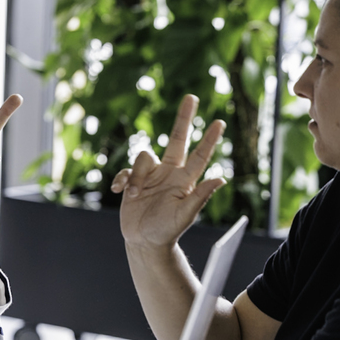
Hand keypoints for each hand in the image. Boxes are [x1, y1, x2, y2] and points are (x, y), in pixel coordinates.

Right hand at [111, 94, 225, 249]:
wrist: (144, 241)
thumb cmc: (167, 230)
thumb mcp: (185, 215)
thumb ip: (200, 196)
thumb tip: (221, 179)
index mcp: (184, 180)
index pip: (199, 156)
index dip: (209, 140)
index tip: (219, 123)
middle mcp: (169, 173)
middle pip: (177, 139)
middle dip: (184, 119)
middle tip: (191, 98)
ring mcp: (150, 176)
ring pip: (143, 158)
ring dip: (136, 176)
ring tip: (135, 195)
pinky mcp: (133, 181)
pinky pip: (126, 172)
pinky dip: (122, 180)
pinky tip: (119, 192)